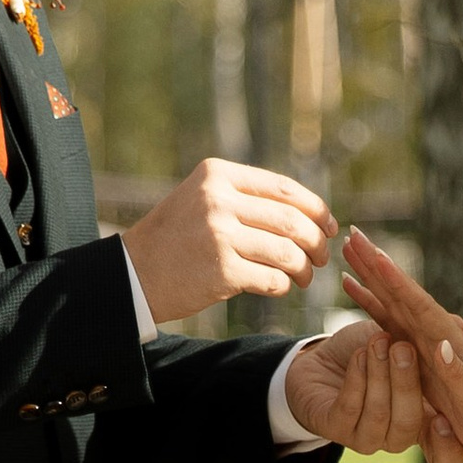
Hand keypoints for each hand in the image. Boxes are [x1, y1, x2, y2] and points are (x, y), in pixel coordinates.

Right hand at [121, 160, 334, 320]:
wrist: (133, 272)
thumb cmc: (175, 238)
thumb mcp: (202, 199)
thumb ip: (246, 198)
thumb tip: (310, 213)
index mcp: (217, 175)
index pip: (284, 188)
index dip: (316, 208)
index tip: (329, 225)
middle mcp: (218, 200)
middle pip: (291, 220)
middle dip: (316, 241)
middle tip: (321, 256)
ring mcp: (219, 235)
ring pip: (287, 252)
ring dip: (304, 269)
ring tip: (304, 277)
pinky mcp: (221, 271)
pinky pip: (272, 280)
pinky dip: (283, 286)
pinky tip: (280, 287)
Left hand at [284, 320, 462, 462]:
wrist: (322, 359)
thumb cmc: (370, 351)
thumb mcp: (401, 338)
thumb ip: (429, 337)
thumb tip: (456, 324)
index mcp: (423, 423)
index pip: (445, 455)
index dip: (448, 447)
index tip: (447, 420)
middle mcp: (397, 437)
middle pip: (409, 423)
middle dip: (406, 383)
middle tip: (403, 348)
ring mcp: (367, 437)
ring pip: (378, 413)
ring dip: (378, 374)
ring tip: (378, 341)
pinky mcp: (336, 430)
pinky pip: (350, 408)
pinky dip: (357, 377)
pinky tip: (359, 355)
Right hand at [337, 229, 462, 460]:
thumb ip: (458, 376)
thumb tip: (442, 345)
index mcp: (451, 343)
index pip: (421, 307)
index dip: (398, 282)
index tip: (377, 255)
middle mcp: (437, 335)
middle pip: (402, 292)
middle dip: (376, 263)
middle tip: (353, 234)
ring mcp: (425, 341)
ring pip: (391, 300)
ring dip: (369, 273)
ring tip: (348, 247)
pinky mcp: (415, 353)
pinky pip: (385, 321)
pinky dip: (368, 301)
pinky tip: (352, 286)